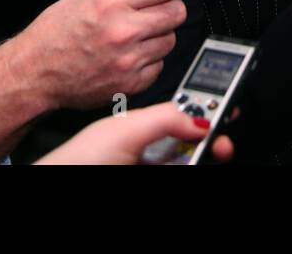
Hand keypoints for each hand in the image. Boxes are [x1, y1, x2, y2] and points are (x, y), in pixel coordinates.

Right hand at [11, 0, 191, 110]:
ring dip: (158, 35)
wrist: (37, 72)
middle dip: (169, 7)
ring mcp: (129, 60)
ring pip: (171, 39)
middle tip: (153, 9)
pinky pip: (159, 65)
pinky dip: (149, 59)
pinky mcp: (131, 83)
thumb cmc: (56, 33)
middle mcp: (124, 30)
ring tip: (134, 36)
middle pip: (177, 12)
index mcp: (112, 2)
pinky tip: (128, 55)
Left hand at [36, 102, 233, 164]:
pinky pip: (183, 170)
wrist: (63, 180)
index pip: (186, 118)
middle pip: (195, 145)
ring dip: (205, 157)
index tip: (228, 113)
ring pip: (190, 162)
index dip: (208, 114)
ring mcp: (152, 168)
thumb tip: (200, 118)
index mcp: (145, 128)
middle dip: (213, 140)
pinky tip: (198, 163)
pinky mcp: (155, 179)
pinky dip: (195, 165)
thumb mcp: (125, 129)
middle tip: (221, 143)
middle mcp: (152, 152)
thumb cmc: (80, 159)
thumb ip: (164, 118)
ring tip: (212, 152)